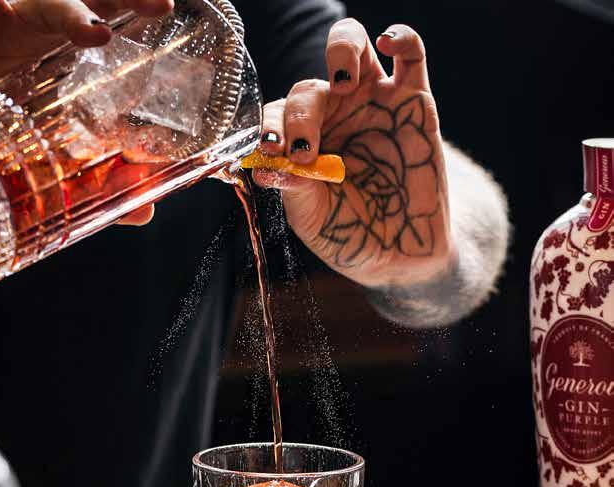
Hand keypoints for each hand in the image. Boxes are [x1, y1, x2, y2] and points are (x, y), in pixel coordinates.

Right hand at [0, 0, 172, 226]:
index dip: (148, 13)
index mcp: (78, 50)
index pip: (122, 19)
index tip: (178, 19)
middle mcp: (52, 24)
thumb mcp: (51, 158)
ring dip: (73, 11)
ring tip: (95, 33)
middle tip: (161, 6)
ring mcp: (16, 15)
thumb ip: (98, 182)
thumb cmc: (1, 132)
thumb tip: (146, 210)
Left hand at [254, 21, 453, 288]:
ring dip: (340, 52)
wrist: (401, 255)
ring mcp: (373, 103)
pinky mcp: (413, 101)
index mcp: (303, 139)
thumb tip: (266, 167)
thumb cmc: (351, 235)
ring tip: (342, 83)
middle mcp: (334, 115)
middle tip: (304, 150)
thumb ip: (293, 189)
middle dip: (300, 115)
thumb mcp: (313, 218)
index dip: (271, 124)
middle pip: (307, 88)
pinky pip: (410, 54)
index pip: (277, 114)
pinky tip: (388, 41)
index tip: (271, 150)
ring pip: (351, 47)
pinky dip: (400, 36)